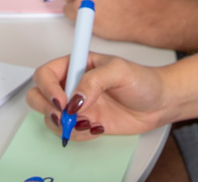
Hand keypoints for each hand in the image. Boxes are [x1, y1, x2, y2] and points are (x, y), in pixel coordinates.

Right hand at [23, 52, 169, 140]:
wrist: (159, 103)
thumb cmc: (143, 80)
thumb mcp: (120, 71)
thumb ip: (95, 81)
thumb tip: (74, 99)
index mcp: (76, 64)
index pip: (45, 73)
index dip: (48, 89)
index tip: (63, 102)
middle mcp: (72, 84)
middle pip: (38, 96)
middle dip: (48, 110)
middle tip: (67, 117)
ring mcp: (76, 104)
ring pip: (50, 117)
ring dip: (65, 125)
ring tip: (88, 123)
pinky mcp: (84, 121)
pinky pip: (66, 132)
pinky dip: (77, 134)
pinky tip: (97, 128)